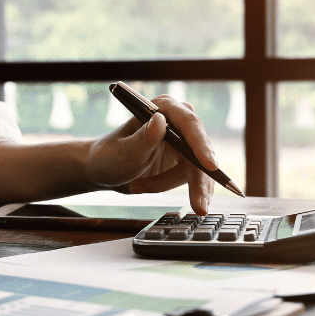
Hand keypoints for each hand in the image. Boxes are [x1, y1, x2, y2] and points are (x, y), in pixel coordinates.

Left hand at [85, 95, 216, 213]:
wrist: (105, 171)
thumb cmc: (109, 157)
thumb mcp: (124, 152)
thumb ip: (143, 138)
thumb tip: (160, 120)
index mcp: (163, 108)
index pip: (189, 124)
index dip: (202, 145)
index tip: (210, 166)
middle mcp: (177, 121)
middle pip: (199, 150)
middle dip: (198, 180)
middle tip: (199, 207)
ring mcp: (184, 140)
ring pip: (197, 169)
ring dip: (168, 183)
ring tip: (138, 187)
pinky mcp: (186, 159)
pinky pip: (193, 178)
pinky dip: (174, 189)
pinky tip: (150, 189)